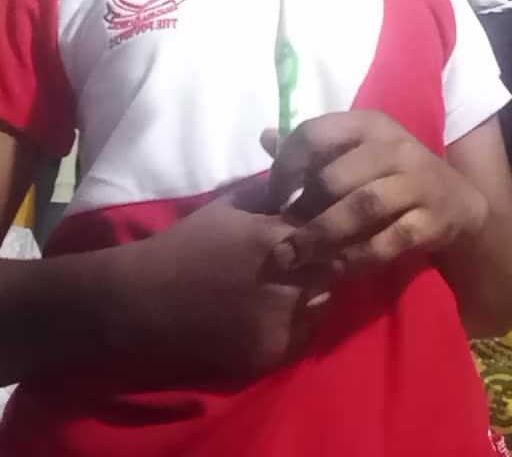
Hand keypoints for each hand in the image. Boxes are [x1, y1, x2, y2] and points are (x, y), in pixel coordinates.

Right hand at [121, 190, 332, 377]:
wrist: (147, 299)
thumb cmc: (188, 244)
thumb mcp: (230, 205)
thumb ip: (271, 193)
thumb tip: (302, 184)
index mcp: (278, 238)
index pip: (332, 232)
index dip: (327, 232)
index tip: (317, 233)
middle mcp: (287, 281)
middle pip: (336, 271)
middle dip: (325, 263)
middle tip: (305, 262)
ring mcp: (280, 323)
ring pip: (323, 304)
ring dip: (313, 294)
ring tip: (289, 288)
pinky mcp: (269, 354)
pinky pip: (303, 336)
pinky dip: (297, 325)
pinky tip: (274, 313)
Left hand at [262, 112, 487, 275]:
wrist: (459, 200)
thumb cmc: (393, 173)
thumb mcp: (358, 151)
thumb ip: (314, 147)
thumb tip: (265, 137)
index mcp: (369, 124)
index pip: (315, 133)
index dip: (287, 166)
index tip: (273, 196)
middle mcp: (394, 146)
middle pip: (334, 176)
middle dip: (302, 209)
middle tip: (280, 233)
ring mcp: (417, 181)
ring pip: (361, 208)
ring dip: (322, 236)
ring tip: (295, 256)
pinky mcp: (432, 219)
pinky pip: (388, 242)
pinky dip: (357, 257)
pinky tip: (334, 269)